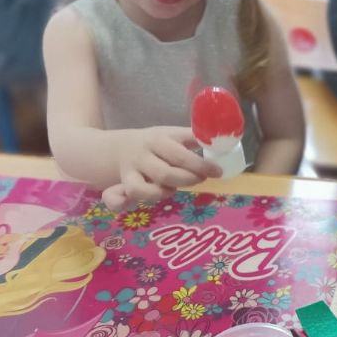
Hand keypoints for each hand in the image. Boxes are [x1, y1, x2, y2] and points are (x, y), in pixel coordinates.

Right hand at [102, 127, 219, 211]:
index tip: (218, 171)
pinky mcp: (122, 185)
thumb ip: (192, 139)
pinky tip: (155, 195)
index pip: (181, 153)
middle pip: (166, 172)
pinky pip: (123, 197)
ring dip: (164, 191)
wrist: (115, 148)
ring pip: (144, 187)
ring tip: (175, 188)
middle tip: (200, 179)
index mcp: (160, 139)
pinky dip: (136, 200)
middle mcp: (144, 154)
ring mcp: (131, 170)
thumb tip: (221, 144)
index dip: (202, 164)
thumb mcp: (172, 135)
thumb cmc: (154, 144)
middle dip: (188, 179)